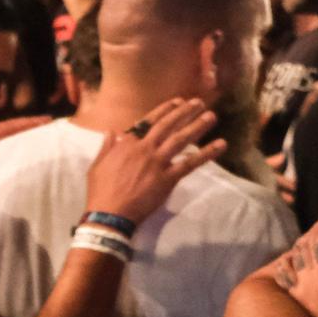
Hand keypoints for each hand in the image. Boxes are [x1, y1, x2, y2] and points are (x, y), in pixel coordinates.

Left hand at [0, 115, 50, 212]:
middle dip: (26, 123)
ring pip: (3, 135)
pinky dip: (13, 142)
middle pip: (5, 128)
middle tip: (48, 121)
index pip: (3, 129)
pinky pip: (0, 146)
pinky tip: (21, 148)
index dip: (23, 123)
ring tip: (39, 130)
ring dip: (20, 131)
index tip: (43, 121)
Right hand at [83, 97, 224, 224]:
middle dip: (185, 112)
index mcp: (127, 144)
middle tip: (199, 103)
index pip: (149, 121)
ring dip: (197, 126)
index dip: (165, 110)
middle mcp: (144, 148)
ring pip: (181, 139)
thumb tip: (111, 132)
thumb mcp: (97, 166)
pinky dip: (206, 154)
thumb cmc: (100, 191)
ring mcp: (157, 162)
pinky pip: (190, 163)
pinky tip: (220, 145)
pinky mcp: (168, 178)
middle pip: (168, 125)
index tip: (177, 102)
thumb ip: (106, 147)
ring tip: (211, 116)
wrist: (109, 213)